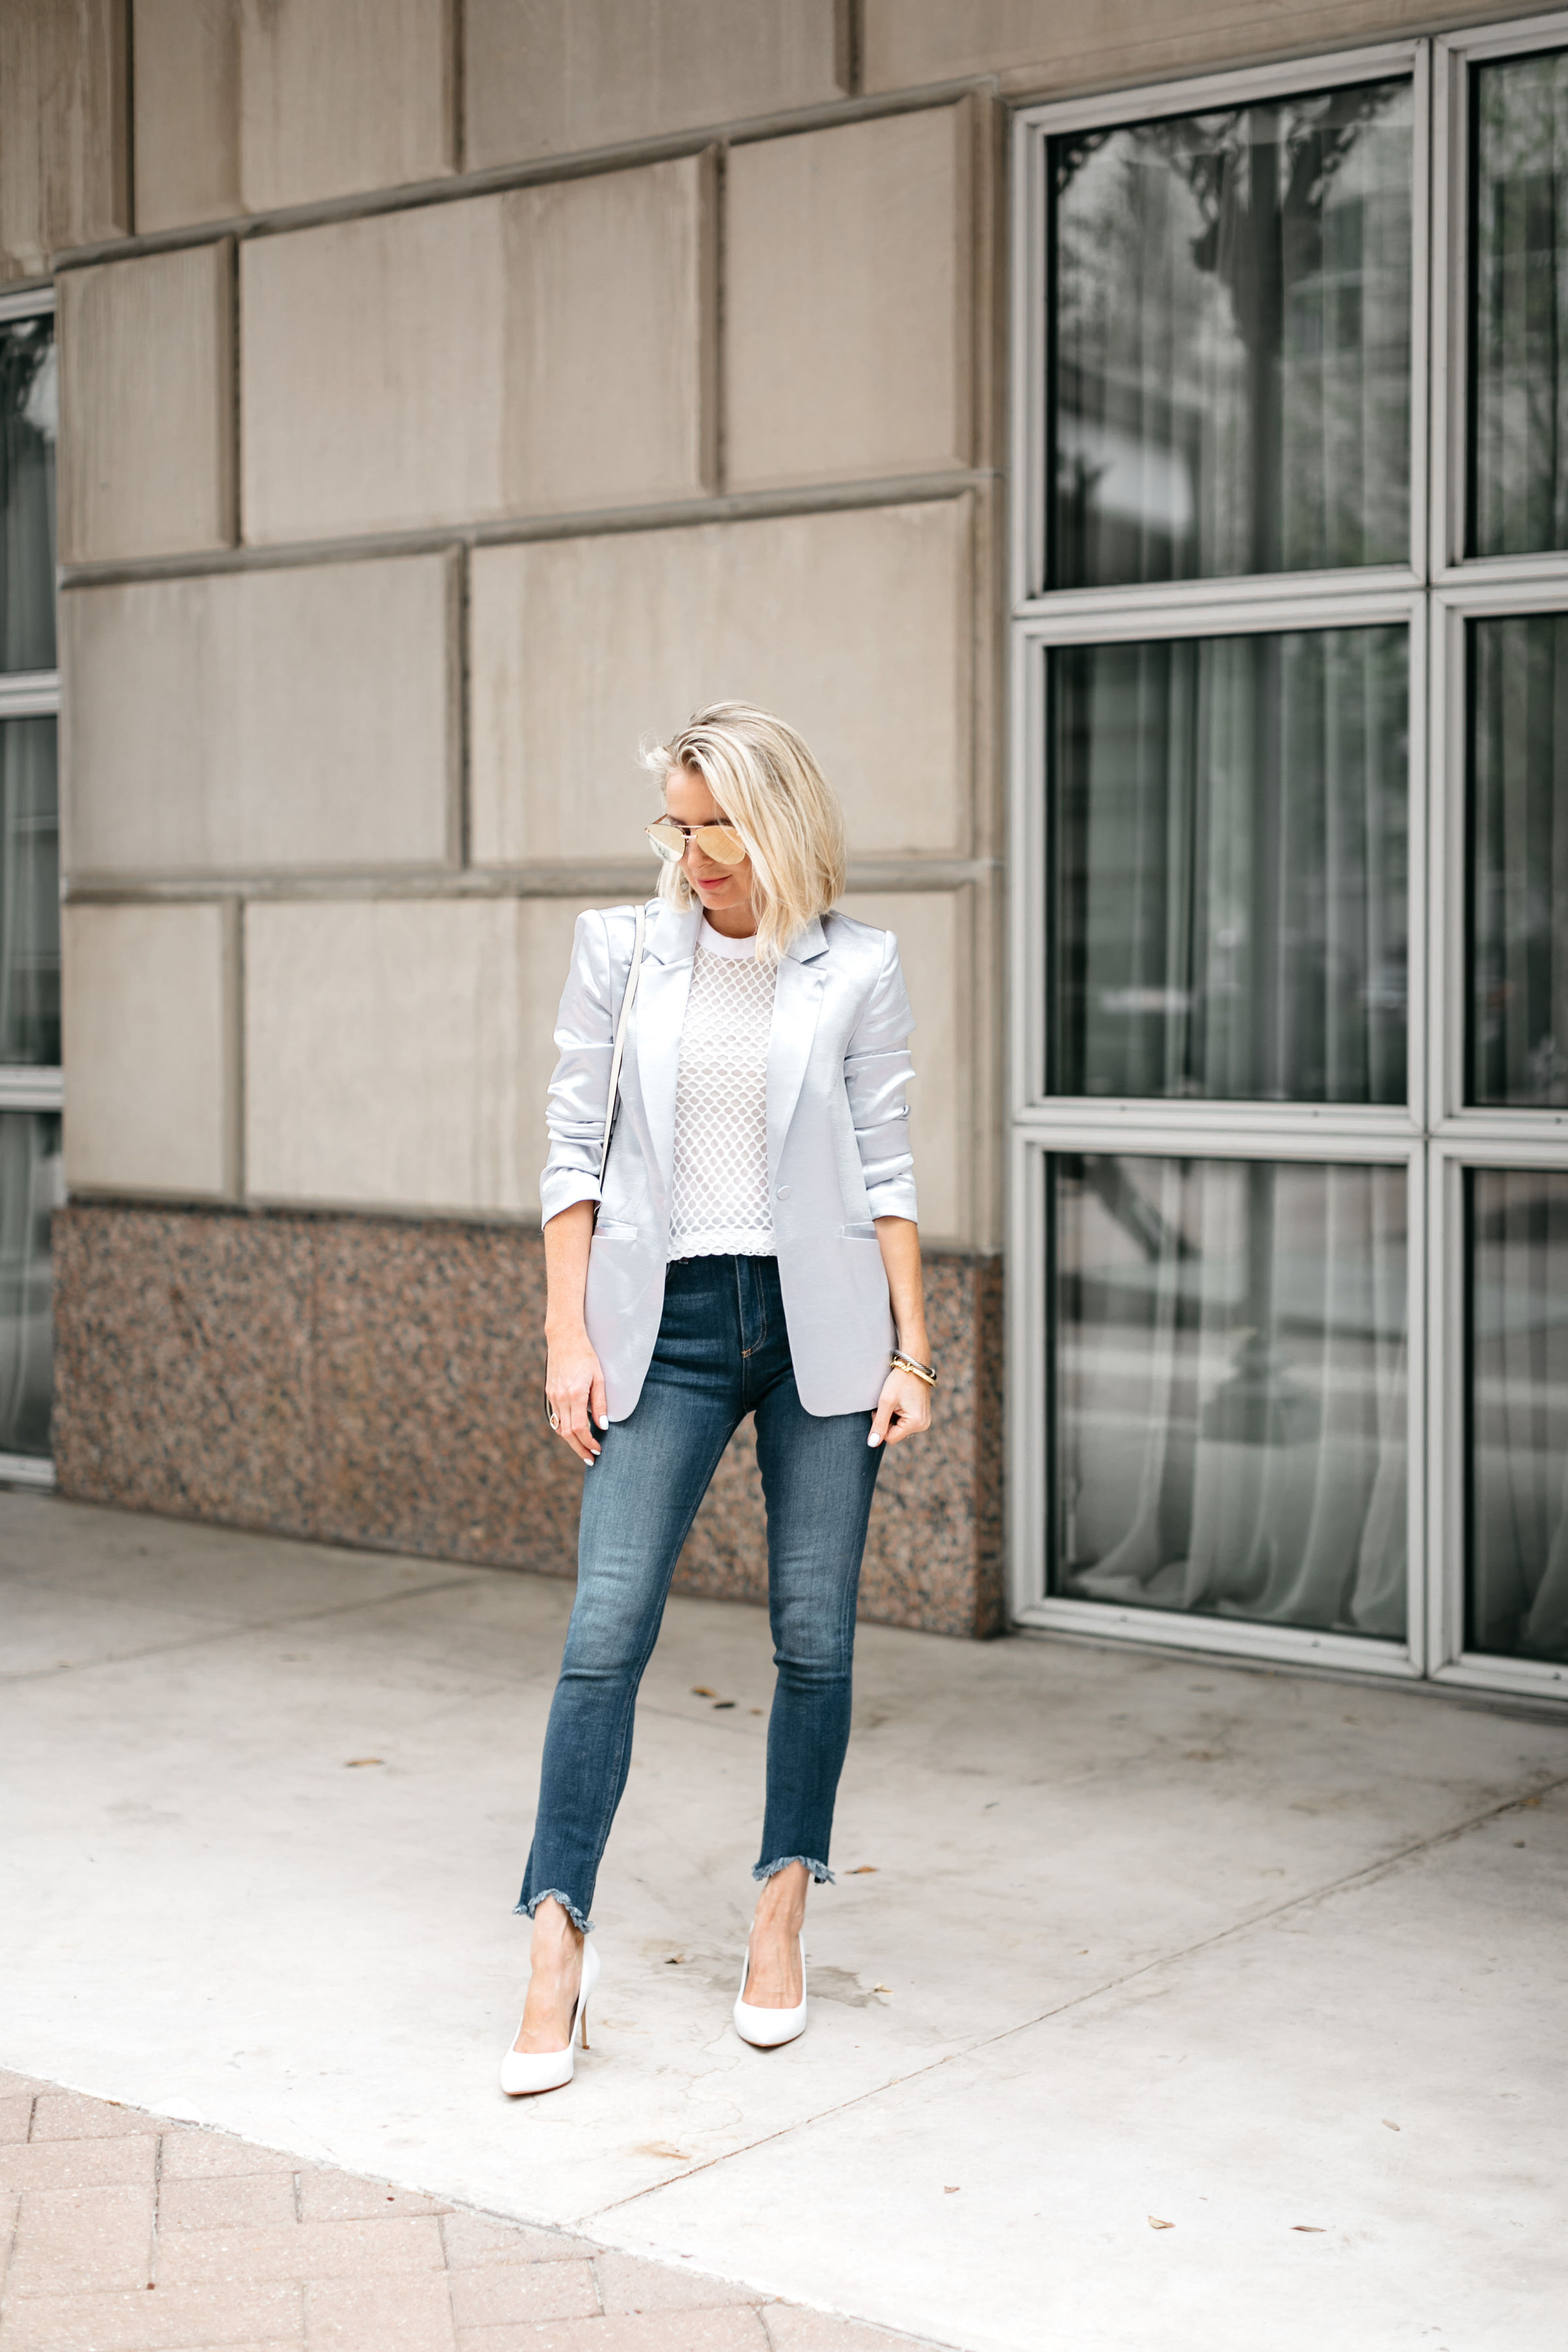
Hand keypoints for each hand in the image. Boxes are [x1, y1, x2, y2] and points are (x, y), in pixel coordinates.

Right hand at [545, 1328, 608, 1464]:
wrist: (564, 1339)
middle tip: (591, 1459)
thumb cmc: (586, 1356)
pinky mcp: (549, 1393)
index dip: (588, 1443)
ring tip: (584, 1448)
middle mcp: (560, 1398)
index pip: (579, 1429)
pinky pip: (555, 1417)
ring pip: (559, 1428)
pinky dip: (564, 1429)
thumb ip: (600, 1403)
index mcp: (575, 1394)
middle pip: (567, 1434)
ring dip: (571, 1441)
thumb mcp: (599, 1378)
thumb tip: (603, 1426)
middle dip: (579, 1449)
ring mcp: (553, 1396)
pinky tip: (574, 1432)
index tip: (598, 1449)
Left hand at [868, 1367, 932, 1448]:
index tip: (880, 1409)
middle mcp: (924, 1425)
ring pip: (899, 1428)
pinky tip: (900, 1402)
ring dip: (893, 1417)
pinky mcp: (923, 1416)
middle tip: (888, 1404)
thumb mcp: (886, 1402)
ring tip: (895, 1401)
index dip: (881, 1425)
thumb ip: (879, 1424)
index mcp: (916, 1423)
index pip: (890, 1438)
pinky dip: (899, 1414)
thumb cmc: (899, 1380)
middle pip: (895, 1434)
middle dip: (887, 1421)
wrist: (913, 1364)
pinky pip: (906, 1422)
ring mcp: (924, 1421)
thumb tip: (872, 1444)